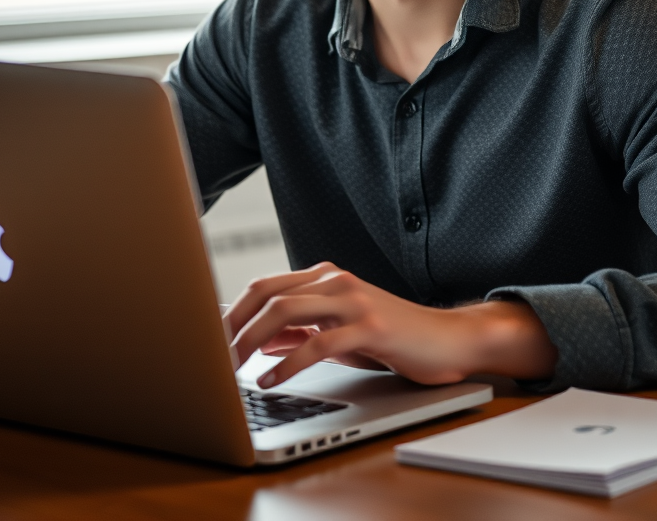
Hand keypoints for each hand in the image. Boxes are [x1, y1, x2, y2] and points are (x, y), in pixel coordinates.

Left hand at [226, 262, 557, 388]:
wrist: (447, 339)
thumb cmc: (392, 337)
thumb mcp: (339, 331)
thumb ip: (300, 331)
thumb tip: (255, 341)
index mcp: (325, 277)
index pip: (264, 285)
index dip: (231, 310)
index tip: (208, 338)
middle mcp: (336, 281)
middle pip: (267, 292)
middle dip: (232, 324)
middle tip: (211, 354)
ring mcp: (353, 300)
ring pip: (286, 311)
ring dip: (251, 341)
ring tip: (232, 367)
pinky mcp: (370, 326)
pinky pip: (318, 342)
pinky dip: (288, 362)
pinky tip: (271, 379)